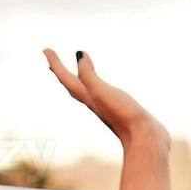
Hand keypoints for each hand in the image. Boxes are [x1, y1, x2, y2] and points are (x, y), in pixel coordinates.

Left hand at [43, 49, 170, 152]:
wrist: (145, 140)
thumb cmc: (123, 116)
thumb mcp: (102, 92)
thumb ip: (89, 75)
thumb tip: (79, 55)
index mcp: (88, 98)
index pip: (66, 78)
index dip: (55, 63)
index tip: (45, 49)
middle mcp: (94, 102)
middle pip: (72, 85)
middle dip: (61, 71)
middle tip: (51, 60)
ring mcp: (107, 107)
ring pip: (86, 90)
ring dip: (78, 79)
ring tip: (75, 71)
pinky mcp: (119, 110)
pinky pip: (102, 94)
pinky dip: (97, 85)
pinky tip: (102, 88)